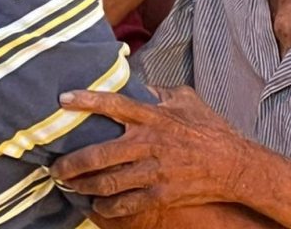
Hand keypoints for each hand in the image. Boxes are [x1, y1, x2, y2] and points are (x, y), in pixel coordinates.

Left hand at [50, 86, 251, 218]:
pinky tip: (97, 205)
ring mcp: (154, 171)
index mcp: (153, 117)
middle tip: (55, 166)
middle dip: (71, 163)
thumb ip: (160, 91)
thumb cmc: (211, 129)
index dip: (87, 100)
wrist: (235, 165)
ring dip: (84, 186)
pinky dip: (107, 207)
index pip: (114, 104)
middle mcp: (149, 143)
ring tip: (70, 185)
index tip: (63, 100)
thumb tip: (139, 84)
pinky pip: (126, 203)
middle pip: (100, 154)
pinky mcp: (160, 194)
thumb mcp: (187, 99)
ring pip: (108, 182)